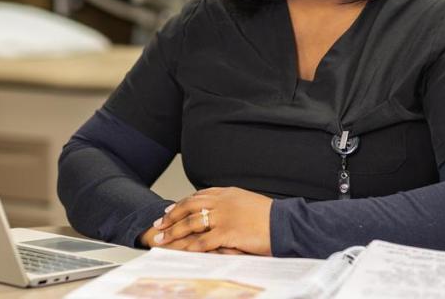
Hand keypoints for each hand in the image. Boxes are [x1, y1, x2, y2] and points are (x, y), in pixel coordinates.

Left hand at [148, 187, 272, 254]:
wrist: (286, 223)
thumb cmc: (271, 217)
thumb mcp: (249, 203)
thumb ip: (233, 204)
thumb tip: (224, 210)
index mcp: (228, 193)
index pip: (199, 195)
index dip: (182, 203)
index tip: (170, 209)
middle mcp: (223, 202)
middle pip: (189, 206)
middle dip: (171, 216)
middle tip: (159, 224)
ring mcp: (224, 216)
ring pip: (191, 223)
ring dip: (174, 232)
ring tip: (162, 239)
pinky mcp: (228, 232)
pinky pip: (203, 241)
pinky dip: (189, 246)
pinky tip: (180, 251)